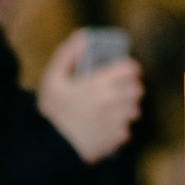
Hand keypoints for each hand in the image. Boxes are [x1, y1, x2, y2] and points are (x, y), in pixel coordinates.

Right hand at [36, 30, 143, 162]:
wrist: (47, 148)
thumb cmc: (49, 112)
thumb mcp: (52, 80)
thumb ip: (67, 55)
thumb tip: (81, 36)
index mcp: (99, 84)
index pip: (131, 69)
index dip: (128, 68)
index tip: (123, 71)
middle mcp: (112, 101)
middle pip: (137, 89)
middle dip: (129, 88)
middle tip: (116, 91)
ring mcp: (116, 121)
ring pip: (134, 110)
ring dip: (125, 108)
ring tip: (109, 110)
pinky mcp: (116, 138)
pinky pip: (126, 130)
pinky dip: (118, 129)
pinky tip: (103, 128)